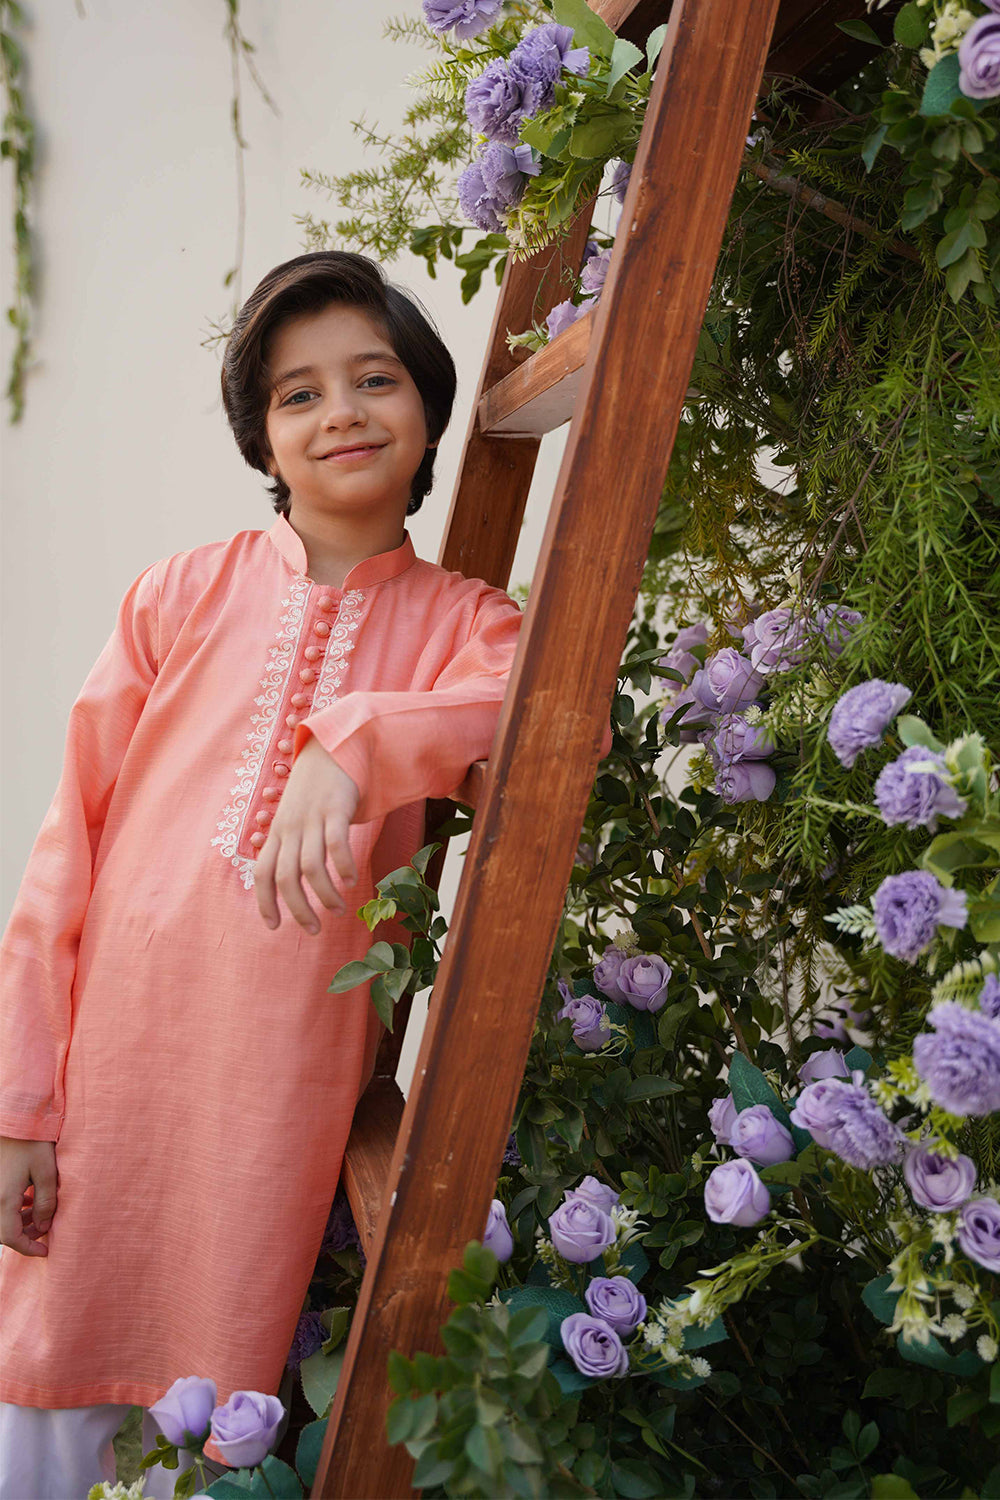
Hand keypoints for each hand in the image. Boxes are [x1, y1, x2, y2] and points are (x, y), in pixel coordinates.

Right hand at [0, 1136, 56, 1256]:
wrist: (15, 1117)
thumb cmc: (32, 1141)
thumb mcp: (46, 1171)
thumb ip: (46, 1202)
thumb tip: (43, 1227)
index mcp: (4, 1199)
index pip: (10, 1237)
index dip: (28, 1248)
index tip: (45, 1252)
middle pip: (3, 1231)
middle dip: (24, 1236)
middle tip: (45, 1232)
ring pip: (0, 1218)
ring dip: (18, 1222)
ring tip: (40, 1215)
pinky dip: (12, 1209)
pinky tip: (28, 1200)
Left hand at [254, 735, 359, 933]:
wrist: (332, 748)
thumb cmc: (314, 790)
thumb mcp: (295, 817)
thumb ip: (293, 844)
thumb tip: (294, 879)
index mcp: (277, 832)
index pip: (262, 873)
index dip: (265, 902)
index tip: (274, 926)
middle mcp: (290, 827)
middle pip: (285, 877)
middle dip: (298, 909)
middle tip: (313, 929)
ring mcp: (311, 818)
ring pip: (311, 866)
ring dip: (324, 894)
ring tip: (337, 909)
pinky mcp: (335, 809)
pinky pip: (336, 844)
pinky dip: (342, 867)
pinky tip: (350, 880)